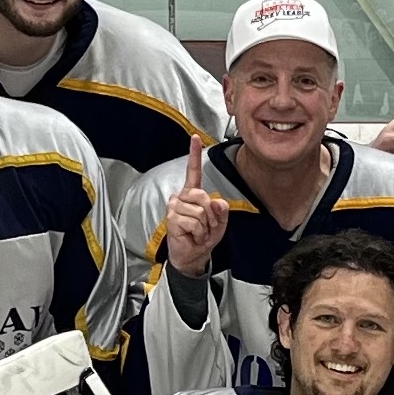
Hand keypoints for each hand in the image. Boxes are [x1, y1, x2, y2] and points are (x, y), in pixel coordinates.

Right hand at [163, 132, 230, 275]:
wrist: (193, 256)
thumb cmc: (203, 238)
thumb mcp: (220, 223)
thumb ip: (221, 210)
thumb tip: (217, 201)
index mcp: (194, 194)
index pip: (193, 172)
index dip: (194, 154)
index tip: (195, 138)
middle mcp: (182, 197)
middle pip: (203, 196)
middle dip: (211, 216)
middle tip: (205, 227)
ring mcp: (175, 207)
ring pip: (200, 211)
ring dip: (205, 226)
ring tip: (198, 232)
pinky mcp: (172, 218)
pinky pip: (194, 221)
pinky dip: (198, 232)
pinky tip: (192, 236)